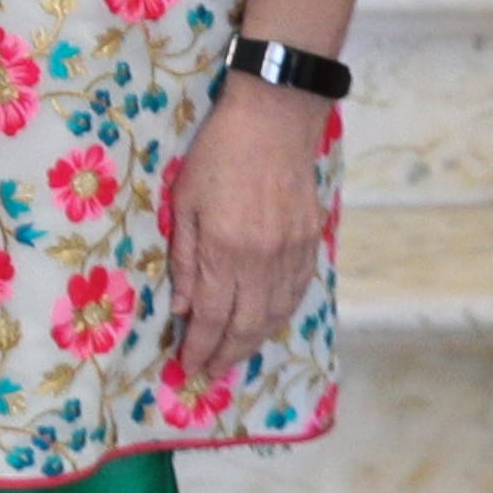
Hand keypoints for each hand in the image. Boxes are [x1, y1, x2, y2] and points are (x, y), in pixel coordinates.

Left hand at [164, 74, 325, 381]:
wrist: (275, 118)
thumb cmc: (217, 153)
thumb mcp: (183, 201)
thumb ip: (182, 257)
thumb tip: (181, 308)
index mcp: (223, 249)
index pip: (210, 315)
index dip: (199, 347)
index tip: (187, 367)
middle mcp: (260, 259)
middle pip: (245, 325)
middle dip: (225, 356)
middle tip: (209, 374)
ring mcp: (291, 252)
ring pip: (274, 314)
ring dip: (253, 342)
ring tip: (233, 357)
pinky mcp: (311, 241)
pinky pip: (297, 292)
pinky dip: (280, 315)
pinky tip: (267, 324)